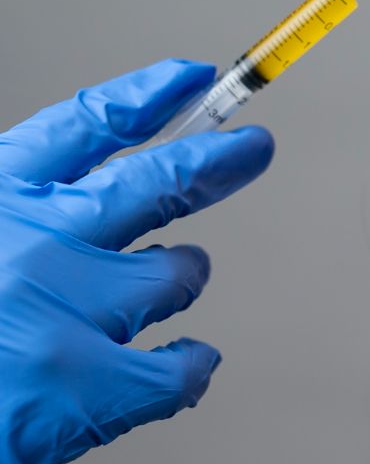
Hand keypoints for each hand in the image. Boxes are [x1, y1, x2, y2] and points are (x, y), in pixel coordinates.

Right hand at [0, 59, 273, 463]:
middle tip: (251, 150)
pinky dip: (189, 369)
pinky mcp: (90, 384)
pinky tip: (185, 366)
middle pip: (158, 183)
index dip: (146, 98)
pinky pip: (180, 369)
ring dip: (176, 281)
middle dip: (216, 160)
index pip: (84, 126)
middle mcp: (36, 239)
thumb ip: (8, 217)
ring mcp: (69, 308)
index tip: (190, 80)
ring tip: (157, 292)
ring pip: (174, 276)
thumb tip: (70, 207)